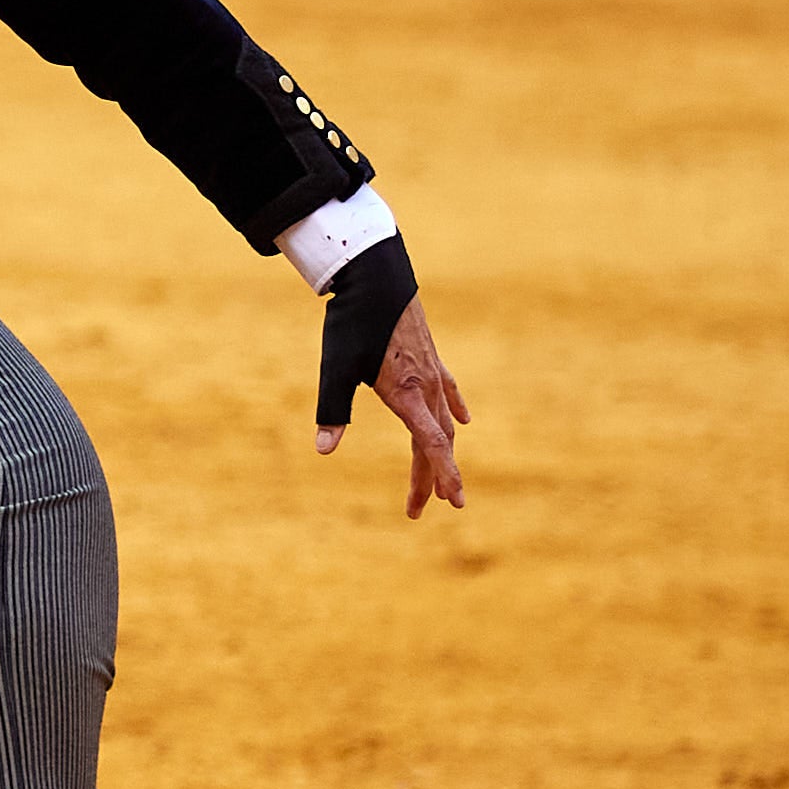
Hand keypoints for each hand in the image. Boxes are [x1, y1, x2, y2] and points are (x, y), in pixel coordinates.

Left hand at [316, 294, 470, 516]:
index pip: (431, 445)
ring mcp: (433, 372)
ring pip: (443, 421)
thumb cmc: (351, 323)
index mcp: (405, 394)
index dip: (443, 476)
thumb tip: (323, 450)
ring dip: (441, 453)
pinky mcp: (431, 358)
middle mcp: (426, 386)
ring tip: (439, 482)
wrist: (375, 277)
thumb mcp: (335, 369)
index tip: (453, 503)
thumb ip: (332, 411)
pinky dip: (455, 410)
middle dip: (433, 478)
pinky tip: (464, 423)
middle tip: (423, 511)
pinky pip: (449, 392)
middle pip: (436, 442)